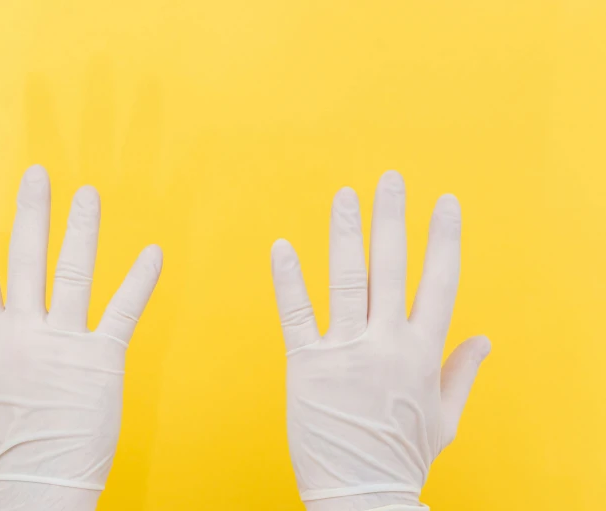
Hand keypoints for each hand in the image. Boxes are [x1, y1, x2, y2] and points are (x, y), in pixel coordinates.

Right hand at [0, 165, 162, 509]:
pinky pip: (123, 311)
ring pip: (73, 273)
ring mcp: (65, 343)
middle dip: (32, 212)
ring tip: (88, 195)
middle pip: (26, 259)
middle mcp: (25, 333)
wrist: (40, 485)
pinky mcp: (102, 359)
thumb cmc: (2, 449)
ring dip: (81, 230)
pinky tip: (154, 252)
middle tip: (39, 173)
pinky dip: (140, 281)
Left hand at [271, 171, 489, 509]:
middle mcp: (387, 344)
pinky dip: (288, 279)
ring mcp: (345, 352)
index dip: (443, 238)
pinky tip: (282, 247)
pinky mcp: (306, 365)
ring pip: (347, 280)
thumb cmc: (402, 456)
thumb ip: (462, 373)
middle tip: (390, 179)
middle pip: (393, 268)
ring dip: (346, 234)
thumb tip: (485, 341)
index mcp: (424, 353)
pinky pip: (296, 314)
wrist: (362, 494)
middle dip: (392, 219)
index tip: (445, 202)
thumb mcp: (445, 418)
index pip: (440, 281)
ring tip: (345, 195)